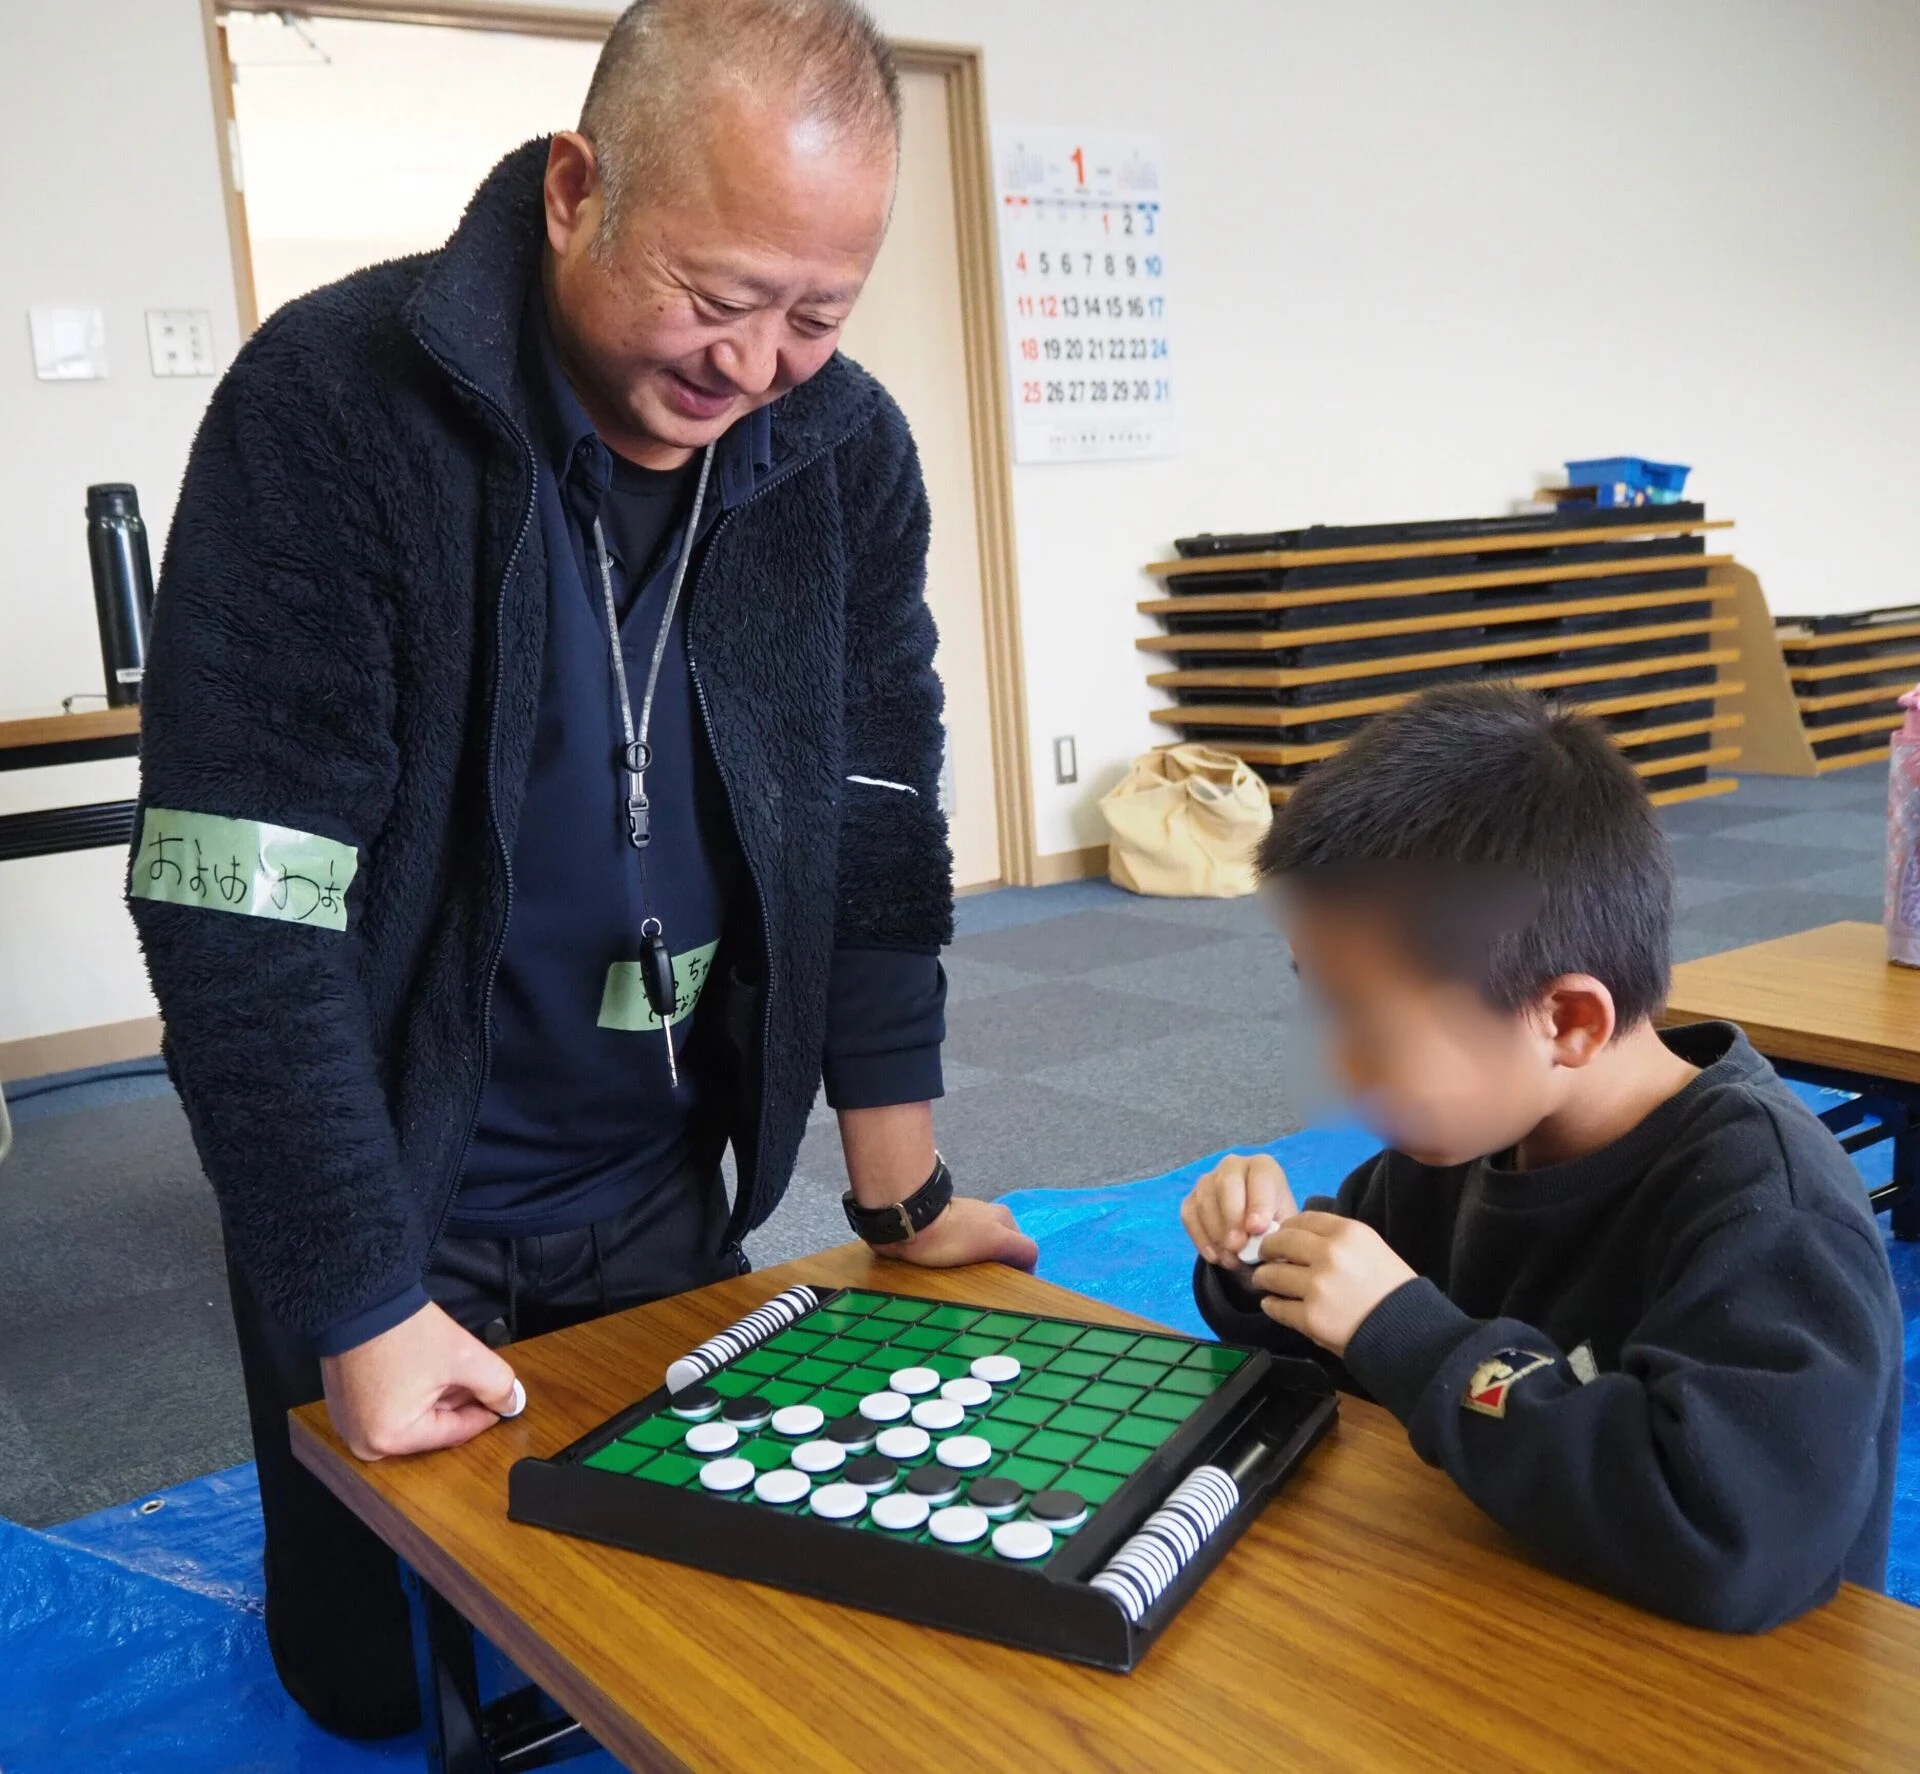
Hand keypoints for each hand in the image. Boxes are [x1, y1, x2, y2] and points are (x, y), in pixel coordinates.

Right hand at [320, 1301, 519, 1460]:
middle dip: (458, 1402)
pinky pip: (390, 1409)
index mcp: (391, 1439)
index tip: (502, 1403)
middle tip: (476, 1378)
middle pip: (432, 1427)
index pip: (454, 1433)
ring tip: (446, 1366)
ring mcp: (351, 1426)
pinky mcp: (346, 1408)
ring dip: (436, 1397)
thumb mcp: (464, 1357)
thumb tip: (511, 1403)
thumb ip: (496, 1384)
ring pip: (413, 1417)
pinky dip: (411, 1394)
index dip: (484, 1414)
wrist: (360, 1301)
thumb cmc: (404, 1332)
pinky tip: (423, 1369)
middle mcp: (365, 1442)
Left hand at [881, 1197, 1038, 1271]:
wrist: (911, 1222)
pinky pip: (960, 1250)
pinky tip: (950, 1270)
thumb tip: (1030, 1264)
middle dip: (999, 1267)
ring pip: (982, 1251)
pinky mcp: (942, 1230)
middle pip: (1003, 1250)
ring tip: (966, 1280)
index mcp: (1003, 1218)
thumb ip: (1022, 1249)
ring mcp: (964, 1222)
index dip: (1019, 1270)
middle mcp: (987, 1217)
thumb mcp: (998, 1240)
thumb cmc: (955, 1236)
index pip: (1024, 1250)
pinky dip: (961, 1260)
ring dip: (979, 1265)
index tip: (1006, 1287)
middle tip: (986, 1285)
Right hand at [1180, 1152, 1297, 1267]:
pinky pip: (1190, 1217)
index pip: (1260, 1176)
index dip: (1258, 1203)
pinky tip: (1216, 1256)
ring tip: (1232, 1259)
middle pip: (1227, 1183)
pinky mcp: (1191, 1200)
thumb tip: (1260, 1242)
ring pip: (1205, 1202)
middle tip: (1237, 1246)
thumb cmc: (1274, 1223)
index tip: (1257, 1229)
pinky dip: (1201, 1239)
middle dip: (1232, 1217)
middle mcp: (1233, 1166)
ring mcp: (1208, 1181)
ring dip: (1217, 1234)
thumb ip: (1277, 1232)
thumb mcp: (1285, 1226)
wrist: (1254, 1232)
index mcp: (1262, 1166)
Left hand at [1245, 1212, 1416, 1357]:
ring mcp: (1317, 1286)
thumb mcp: (1372, 1248)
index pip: (1302, 1219)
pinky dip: (1272, 1305)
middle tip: (1263, 1257)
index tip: (1280, 1236)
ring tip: (1263, 1281)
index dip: (1285, 1227)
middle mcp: (1329, 1254)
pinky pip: (1278, 1307)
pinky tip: (1272, 1304)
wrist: (1411, 1332)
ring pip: (1273, 1275)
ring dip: (1264, 1278)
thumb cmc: (1394, 1290)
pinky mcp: (1310, 1317)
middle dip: (1267, 1249)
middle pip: (1280, 1243)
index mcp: (1348, 1232)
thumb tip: (1300, 1239)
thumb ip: (1338, 1240)